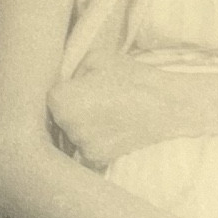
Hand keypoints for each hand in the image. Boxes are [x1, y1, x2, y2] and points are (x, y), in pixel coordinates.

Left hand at [49, 54, 194, 163]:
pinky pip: (85, 146)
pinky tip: (112, 127)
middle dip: (70, 109)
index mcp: (61, 100)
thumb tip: (65, 83)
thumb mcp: (97, 58)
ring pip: (71, 133)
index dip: (67, 90)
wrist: (167, 106)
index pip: (50, 97)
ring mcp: (81, 146)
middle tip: (95, 99)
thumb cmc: (133, 78)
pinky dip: (95, 138)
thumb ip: (73, 70)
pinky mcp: (96, 159)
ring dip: (82, 125)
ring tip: (106, 113)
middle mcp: (67, 127)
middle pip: (58, 118)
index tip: (82, 87)